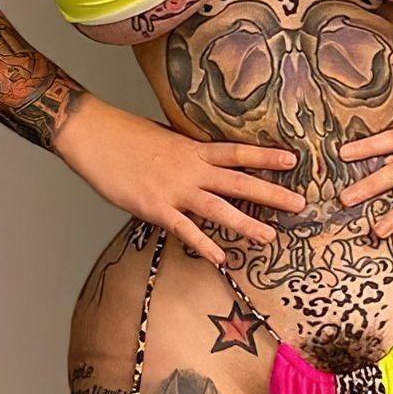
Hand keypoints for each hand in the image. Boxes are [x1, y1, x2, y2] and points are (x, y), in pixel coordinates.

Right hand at [55, 97, 303, 266]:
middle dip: (272, 194)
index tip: (293, 161)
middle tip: (300, 204)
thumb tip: (202, 156)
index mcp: (193, 149)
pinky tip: (220, 258)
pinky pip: (184, 229)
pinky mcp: (154, 207)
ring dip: (246, 223)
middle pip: (239, 182)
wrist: (93, 135)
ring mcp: (174, 190)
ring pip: (218, 209)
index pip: (237, 152)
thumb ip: (186, 150)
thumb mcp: (164, 137)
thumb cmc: (124, 135)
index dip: (265, 156)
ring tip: (270, 236)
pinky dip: (203, 245)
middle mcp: (190, 169)